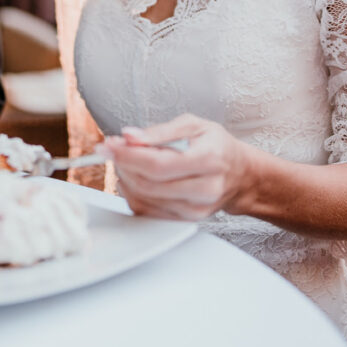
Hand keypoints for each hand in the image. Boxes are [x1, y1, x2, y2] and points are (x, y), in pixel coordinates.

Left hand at [102, 114, 250, 221]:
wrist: (239, 175)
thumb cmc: (215, 145)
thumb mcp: (193, 125)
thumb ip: (160, 131)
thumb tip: (128, 136)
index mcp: (209, 159)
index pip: (158, 164)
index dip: (128, 155)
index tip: (107, 144)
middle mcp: (204, 189)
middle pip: (148, 184)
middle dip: (122, 165)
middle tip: (111, 148)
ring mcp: (196, 210)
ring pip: (145, 200)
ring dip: (125, 179)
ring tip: (124, 160)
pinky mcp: (185, 221)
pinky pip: (148, 212)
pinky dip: (133, 194)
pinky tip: (134, 178)